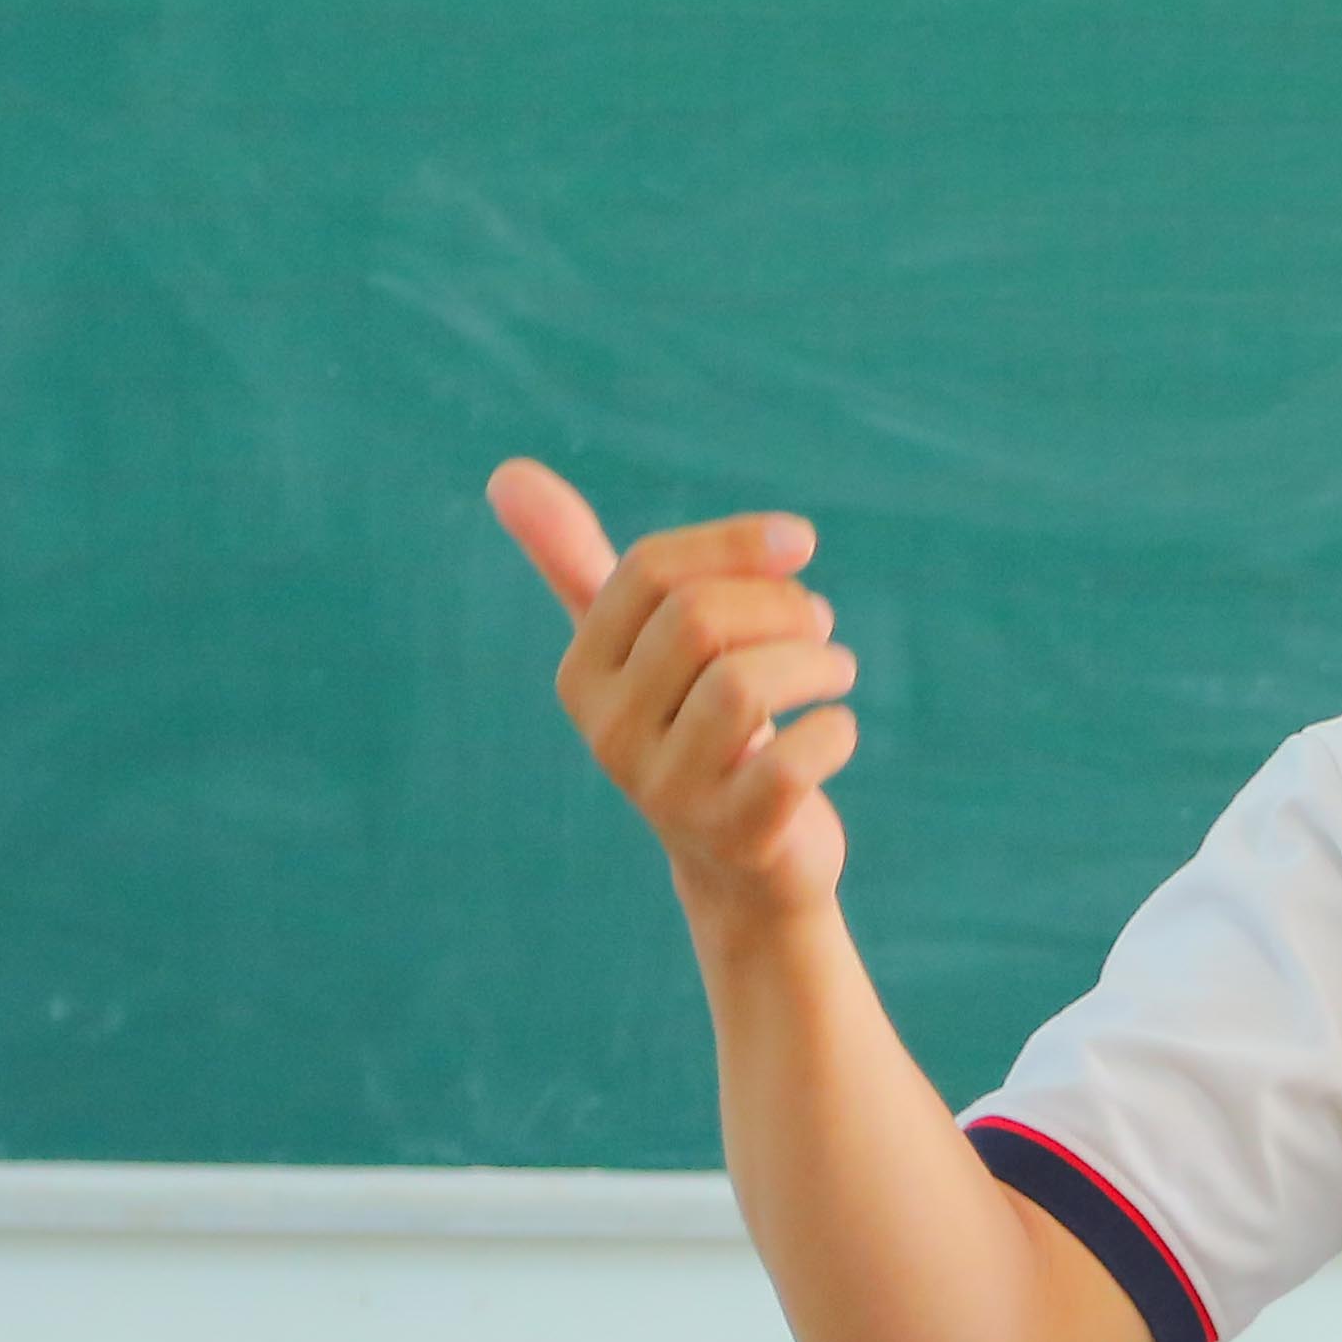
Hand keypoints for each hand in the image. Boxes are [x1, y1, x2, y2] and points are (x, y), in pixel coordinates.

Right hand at [489, 459, 862, 939]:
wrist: (745, 868)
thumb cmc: (694, 728)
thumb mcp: (635, 646)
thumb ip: (576, 561)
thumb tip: (504, 473)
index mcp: (583, 674)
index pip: (650, 570)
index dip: (736, 543)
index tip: (801, 542)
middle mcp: (610, 734)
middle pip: (698, 620)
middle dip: (781, 606)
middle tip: (820, 625)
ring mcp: (668, 792)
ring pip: (744, 685)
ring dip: (817, 661)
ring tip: (836, 668)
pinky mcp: (733, 837)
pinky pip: (790, 761)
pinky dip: (834, 731)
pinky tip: (837, 732)